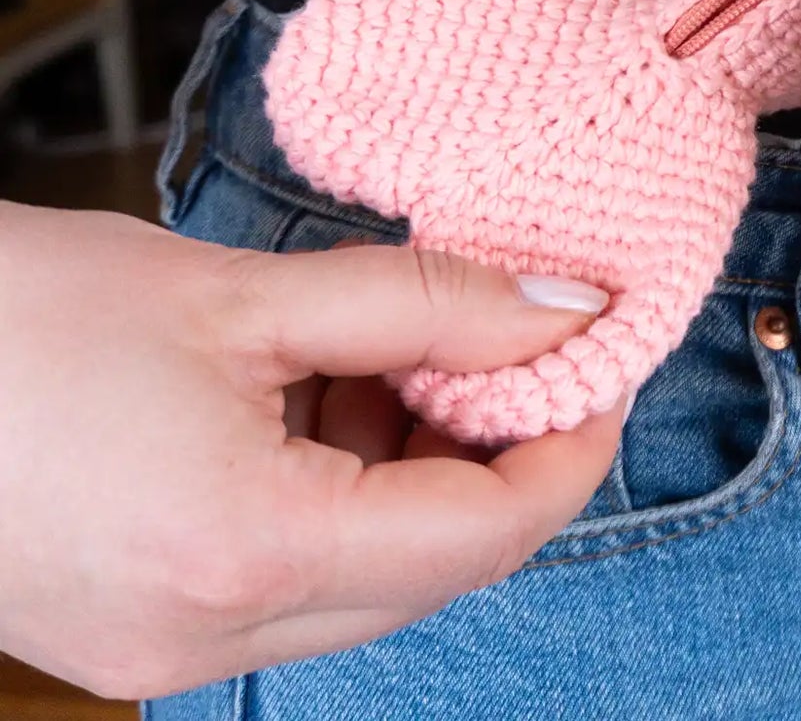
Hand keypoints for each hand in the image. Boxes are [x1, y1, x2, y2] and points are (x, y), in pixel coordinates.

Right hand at [0, 205, 625, 698]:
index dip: (570, 447)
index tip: (601, 361)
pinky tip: (331, 387)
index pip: (483, 536)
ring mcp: (164, 652)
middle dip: (502, 453)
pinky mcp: (137, 628)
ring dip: (420, 465)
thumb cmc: (13, 320)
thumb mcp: (242, 291)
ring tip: (403, 345)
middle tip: (520, 339)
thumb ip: (424, 302)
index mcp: (245, 556)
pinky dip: (344, 486)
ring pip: (370, 578)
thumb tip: (559, 308)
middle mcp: (208, 640)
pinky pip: (295, 578)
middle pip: (435, 569)